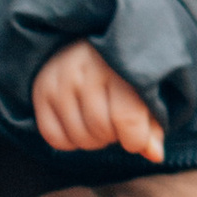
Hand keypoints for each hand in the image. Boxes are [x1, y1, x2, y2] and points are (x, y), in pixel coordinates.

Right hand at [34, 41, 162, 165]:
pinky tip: (79, 124)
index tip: (136, 136)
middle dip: (113, 136)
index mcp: (118, 65)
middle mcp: (85, 70)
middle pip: (101, 131)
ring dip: (93, 140)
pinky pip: (54, 137)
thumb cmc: (125, 70)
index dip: (135, 139)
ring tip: (99, 121)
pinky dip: (70, 141)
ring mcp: (59, 80)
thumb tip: (155, 156)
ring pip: (79, 137)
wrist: (89, 40)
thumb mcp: (146, 91)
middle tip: (115, 121)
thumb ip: (153, 124)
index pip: (126, 119)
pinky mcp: (41, 90)